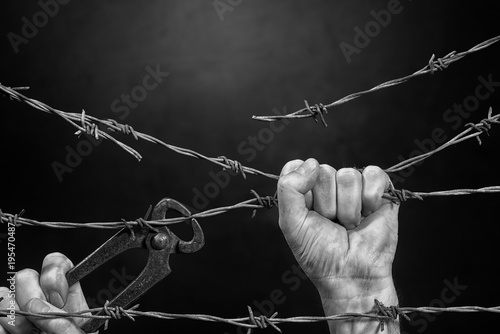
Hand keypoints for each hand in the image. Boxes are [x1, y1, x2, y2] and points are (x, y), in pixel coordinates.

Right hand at [0, 253, 89, 333]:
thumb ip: (68, 324)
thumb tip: (48, 312)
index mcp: (64, 296)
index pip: (55, 263)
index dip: (54, 275)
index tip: (60, 300)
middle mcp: (39, 299)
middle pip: (25, 275)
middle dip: (33, 299)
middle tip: (42, 323)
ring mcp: (15, 311)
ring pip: (3, 294)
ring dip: (16, 318)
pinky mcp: (1, 325)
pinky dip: (4, 329)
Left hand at [277, 158, 399, 333]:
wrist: (350, 275)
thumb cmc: (319, 253)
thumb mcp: (291, 222)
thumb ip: (288, 189)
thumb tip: (311, 162)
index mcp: (306, 190)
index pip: (299, 167)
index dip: (303, 190)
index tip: (308, 214)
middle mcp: (330, 185)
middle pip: (323, 171)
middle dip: (327, 204)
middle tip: (332, 224)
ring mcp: (355, 187)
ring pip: (348, 175)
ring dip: (349, 208)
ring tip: (350, 225)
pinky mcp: (380, 191)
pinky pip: (374, 174)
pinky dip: (370, 197)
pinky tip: (368, 215)